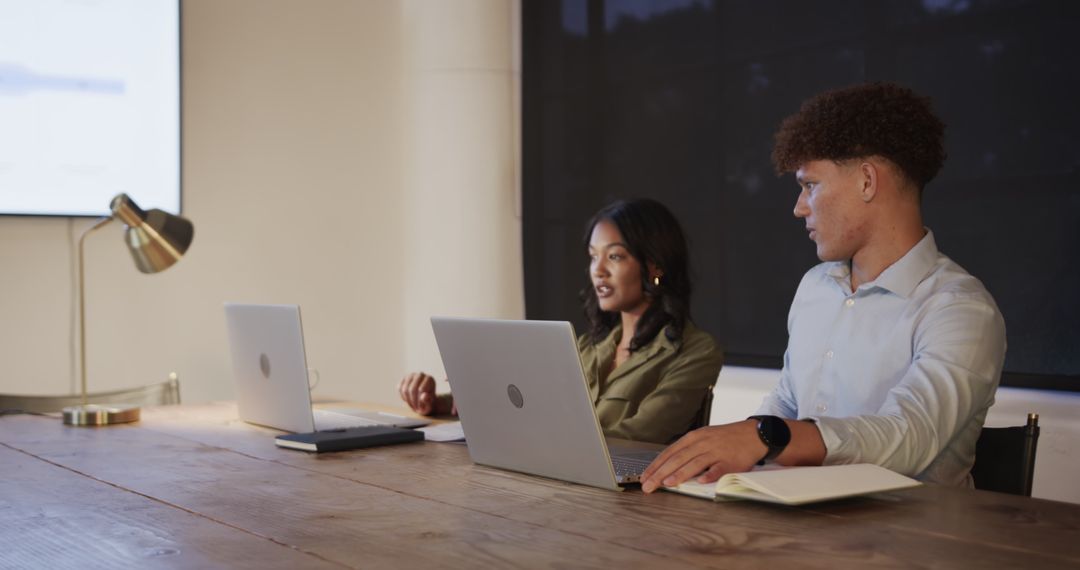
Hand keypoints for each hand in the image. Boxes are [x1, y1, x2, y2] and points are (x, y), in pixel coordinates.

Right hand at [398, 372, 437, 415]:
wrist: (424, 401)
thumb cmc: (427, 403)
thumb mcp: (429, 405)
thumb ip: (428, 401)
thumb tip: (424, 395)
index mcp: (429, 379)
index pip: (421, 390)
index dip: (419, 401)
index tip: (421, 407)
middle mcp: (421, 374)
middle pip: (412, 389)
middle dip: (412, 401)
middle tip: (415, 407)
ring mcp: (412, 375)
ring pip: (405, 390)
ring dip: (407, 400)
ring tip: (413, 404)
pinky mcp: (404, 378)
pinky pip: (399, 388)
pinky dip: (403, 396)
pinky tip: (408, 399)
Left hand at [639, 420, 765, 493]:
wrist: (753, 434)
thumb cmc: (724, 439)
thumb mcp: (703, 439)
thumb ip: (687, 451)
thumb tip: (668, 465)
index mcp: (693, 438)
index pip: (669, 452)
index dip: (655, 465)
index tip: (644, 476)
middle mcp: (702, 443)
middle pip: (678, 458)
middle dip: (660, 473)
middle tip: (648, 485)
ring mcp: (716, 451)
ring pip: (695, 462)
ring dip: (680, 473)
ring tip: (668, 483)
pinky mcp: (730, 461)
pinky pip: (719, 468)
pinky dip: (710, 474)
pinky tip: (702, 481)